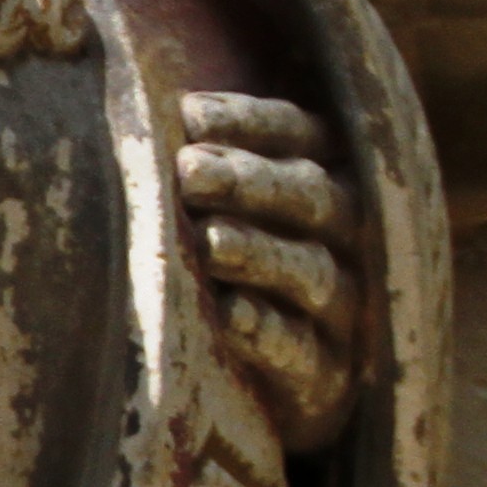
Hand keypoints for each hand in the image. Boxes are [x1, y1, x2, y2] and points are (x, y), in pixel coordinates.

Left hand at [177, 89, 364, 455]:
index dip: (252, 122)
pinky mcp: (326, 375)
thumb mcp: (213, 203)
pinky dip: (267, 330)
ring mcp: (342, 308)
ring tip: (211, 240)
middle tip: (191, 171)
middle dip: (251, 180)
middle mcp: (346, 238)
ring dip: (260, 252)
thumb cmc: (221, 265)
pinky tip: (229, 313)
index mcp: (325, 177)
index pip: (302, 134)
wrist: (256, 388)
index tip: (191, 115)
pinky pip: (303, 351)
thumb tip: (140, 98)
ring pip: (313, 270)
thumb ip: (194, 154)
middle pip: (312, 196)